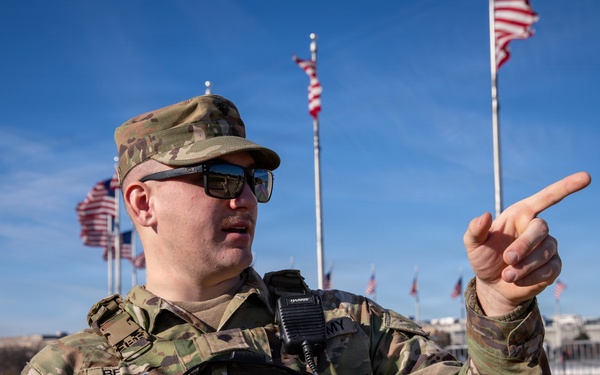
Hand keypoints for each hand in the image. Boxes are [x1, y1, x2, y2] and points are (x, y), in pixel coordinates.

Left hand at [463, 172, 590, 315]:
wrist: (492, 285)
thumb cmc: (483, 257)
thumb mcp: (473, 244)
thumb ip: (475, 229)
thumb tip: (485, 215)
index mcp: (520, 215)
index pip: (546, 198)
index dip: (566, 187)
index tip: (585, 177)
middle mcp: (535, 228)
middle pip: (540, 229)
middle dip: (524, 245)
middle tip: (507, 259)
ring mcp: (547, 247)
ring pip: (545, 252)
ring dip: (525, 265)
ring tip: (507, 275)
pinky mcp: (553, 267)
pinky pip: (549, 270)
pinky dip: (531, 277)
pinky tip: (517, 280)